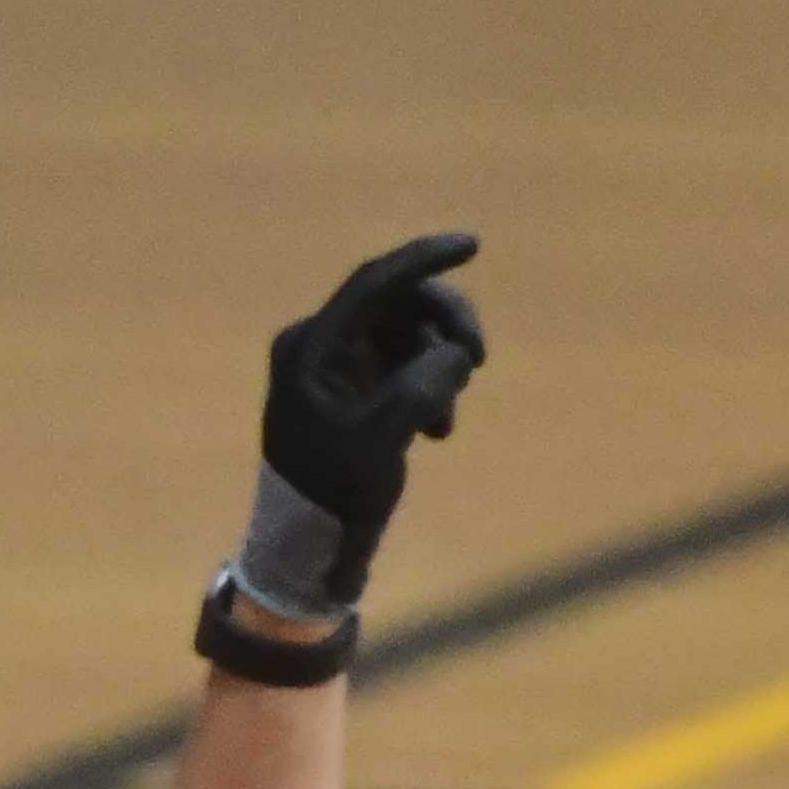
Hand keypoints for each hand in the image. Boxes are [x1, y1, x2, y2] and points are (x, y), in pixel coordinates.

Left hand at [239, 233, 487, 616]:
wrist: (308, 544)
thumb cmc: (333, 494)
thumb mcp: (381, 439)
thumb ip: (420, 387)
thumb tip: (454, 353)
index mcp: (311, 347)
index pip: (373, 282)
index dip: (423, 259)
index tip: (472, 244)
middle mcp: (319, 347)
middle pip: (398, 305)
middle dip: (445, 326)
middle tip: (480, 358)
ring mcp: (336, 368)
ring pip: (409, 336)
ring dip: (442, 366)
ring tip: (448, 418)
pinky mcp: (355, 391)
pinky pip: (405, 366)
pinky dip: (431, 389)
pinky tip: (437, 432)